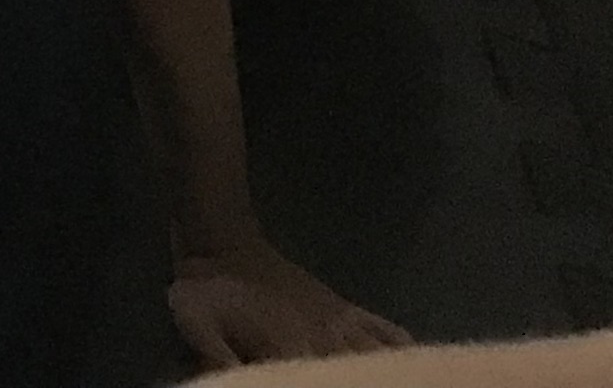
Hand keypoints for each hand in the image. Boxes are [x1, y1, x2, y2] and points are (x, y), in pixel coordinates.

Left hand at [166, 241, 407, 368]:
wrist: (219, 240)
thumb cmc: (205, 290)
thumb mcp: (196, 326)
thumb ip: (217, 362)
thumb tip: (232, 381)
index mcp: (290, 350)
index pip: (320, 380)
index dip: (328, 383)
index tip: (331, 386)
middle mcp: (324, 339)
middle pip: (357, 373)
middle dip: (371, 380)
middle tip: (399, 384)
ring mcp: (338, 321)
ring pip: (377, 355)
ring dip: (389, 371)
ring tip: (413, 379)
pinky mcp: (342, 307)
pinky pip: (383, 327)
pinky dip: (402, 344)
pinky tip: (415, 355)